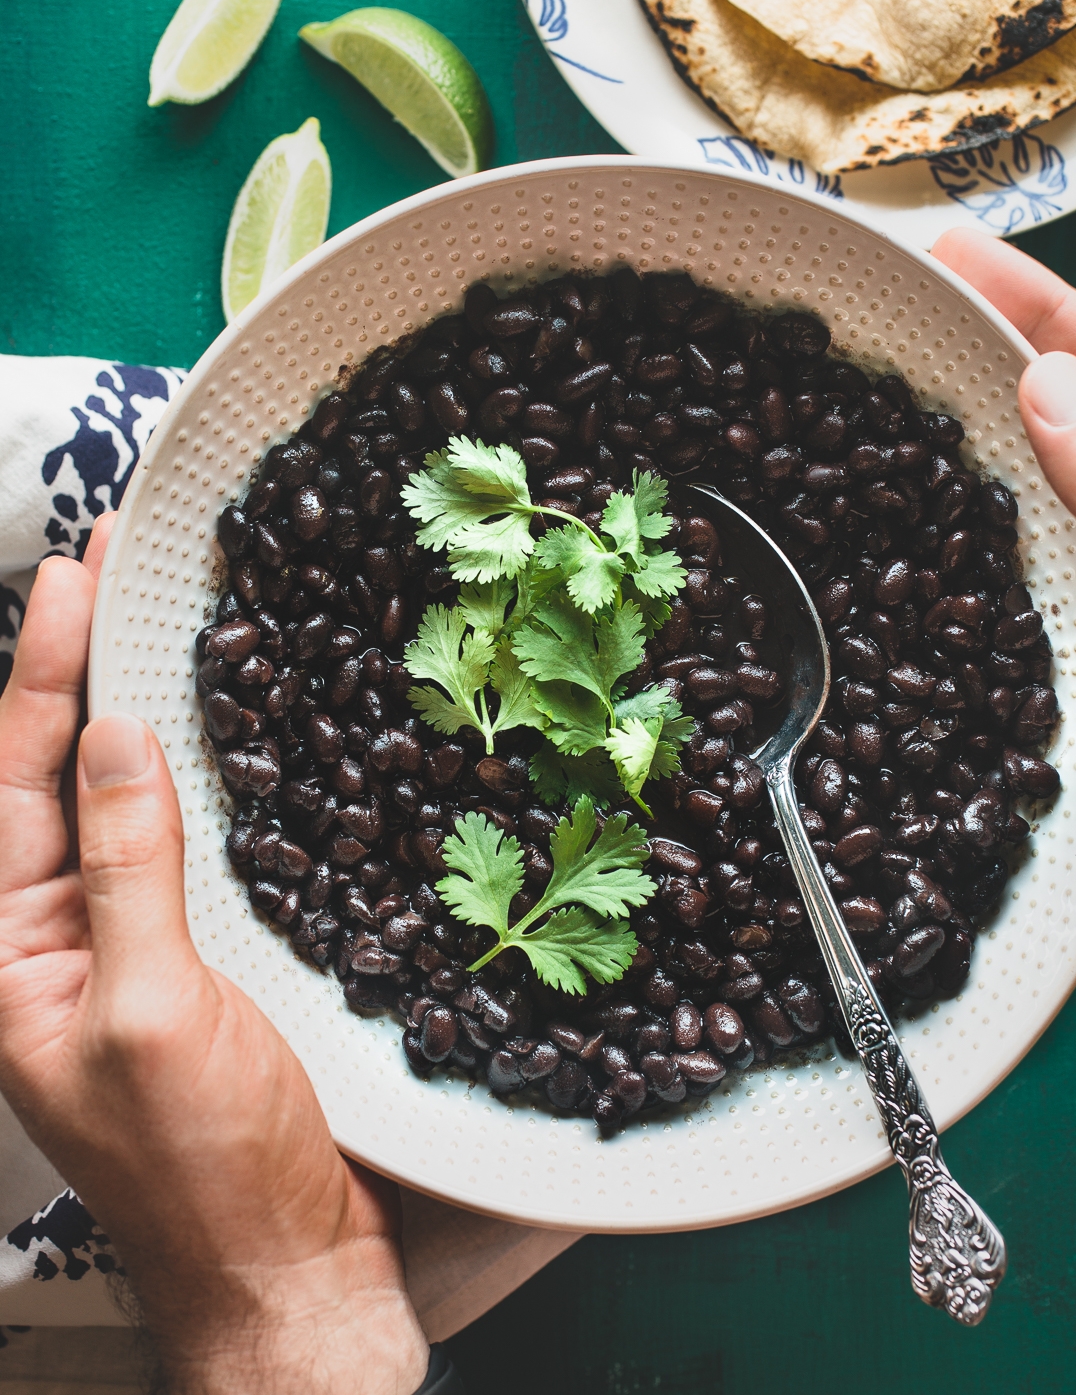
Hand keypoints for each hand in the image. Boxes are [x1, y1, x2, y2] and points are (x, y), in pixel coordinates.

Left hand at [0, 516, 428, 1394]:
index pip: (14, 785)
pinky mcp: (193, 965)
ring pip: (124, 807)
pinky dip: (196, 784)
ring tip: (154, 626)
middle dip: (78, 672)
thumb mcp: (148, 1008)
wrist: (290, 1264)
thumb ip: (125, 868)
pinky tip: (218, 743)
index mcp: (11, 959)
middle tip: (109, 569)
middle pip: (58, 782)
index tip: (73, 577)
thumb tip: (111, 741)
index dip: (43, 674)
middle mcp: (57, 946)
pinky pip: (183, 852)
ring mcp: (126, 954)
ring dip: (137, 715)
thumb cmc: (207, 1167)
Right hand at [932, 229, 1075, 971]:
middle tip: (904, 311)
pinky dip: (951, 560)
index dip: (1042, 303)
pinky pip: (1000, 595)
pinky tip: (900, 540)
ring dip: (966, 452)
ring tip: (885, 401)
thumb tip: (1050, 382)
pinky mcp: (1071, 672)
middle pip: (1072, 421)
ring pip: (1029, 504)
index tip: (957, 253)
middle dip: (995, 358)